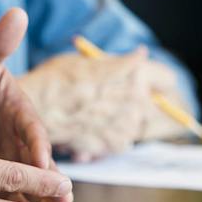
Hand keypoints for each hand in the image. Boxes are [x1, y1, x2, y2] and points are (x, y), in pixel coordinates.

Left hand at [0, 8, 56, 179]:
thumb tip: (16, 13)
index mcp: (18, 108)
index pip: (32, 128)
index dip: (39, 146)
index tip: (46, 165)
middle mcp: (17, 136)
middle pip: (36, 165)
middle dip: (49, 188)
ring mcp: (6, 156)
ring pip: (25, 185)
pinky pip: (4, 193)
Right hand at [20, 47, 187, 160]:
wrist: (34, 110)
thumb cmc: (57, 80)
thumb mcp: (88, 61)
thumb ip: (118, 63)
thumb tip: (140, 55)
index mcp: (134, 72)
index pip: (166, 78)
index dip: (158, 79)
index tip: (153, 83)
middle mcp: (138, 99)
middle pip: (159, 106)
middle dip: (141, 103)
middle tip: (117, 101)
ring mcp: (128, 125)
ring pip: (137, 124)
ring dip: (123, 122)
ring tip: (95, 115)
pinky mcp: (114, 146)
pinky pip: (120, 141)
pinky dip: (107, 138)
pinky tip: (87, 130)